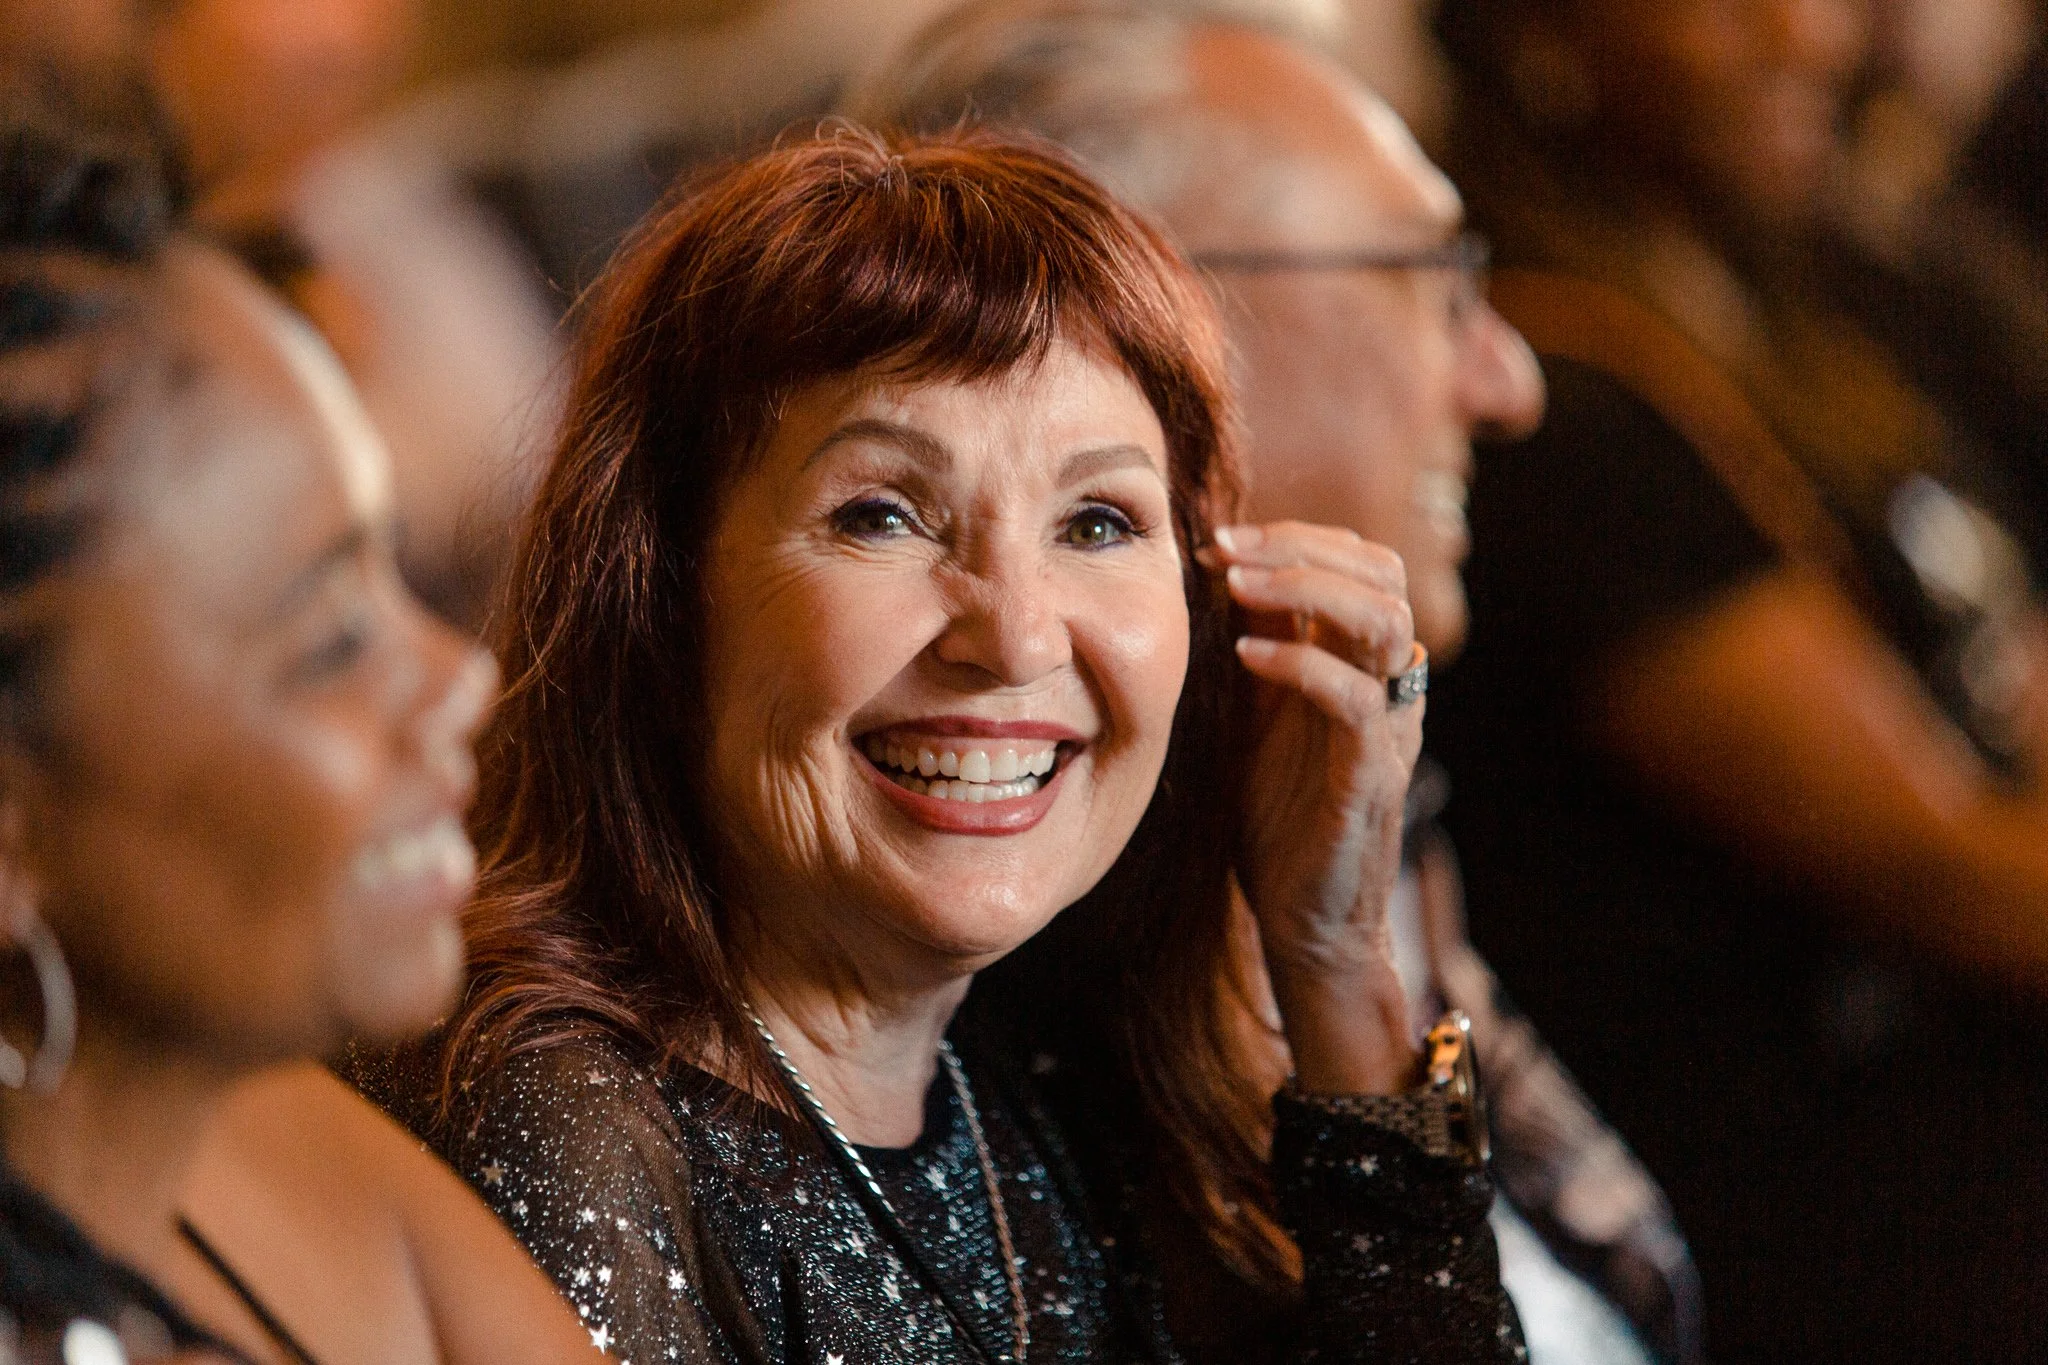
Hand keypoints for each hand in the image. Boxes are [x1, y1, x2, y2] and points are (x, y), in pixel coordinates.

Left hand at [1206, 522, 1423, 1093]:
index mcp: (1366, 666)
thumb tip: (1215, 576)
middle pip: (1382, 572)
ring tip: (1236, 587)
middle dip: (1298, 546)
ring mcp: (1387, 728)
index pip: (1362, 562)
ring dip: (1303, 587)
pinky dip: (1299, 661)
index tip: (1218, 544)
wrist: (1304, 923)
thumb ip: (1256, 653)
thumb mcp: (1257, 720)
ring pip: (1381, 618)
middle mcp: (1390, 686)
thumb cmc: (1276, 823)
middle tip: (1224, 552)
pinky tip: (1244, 655)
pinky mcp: (1370, 775)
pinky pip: (1353, 696)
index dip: (1295, 538)